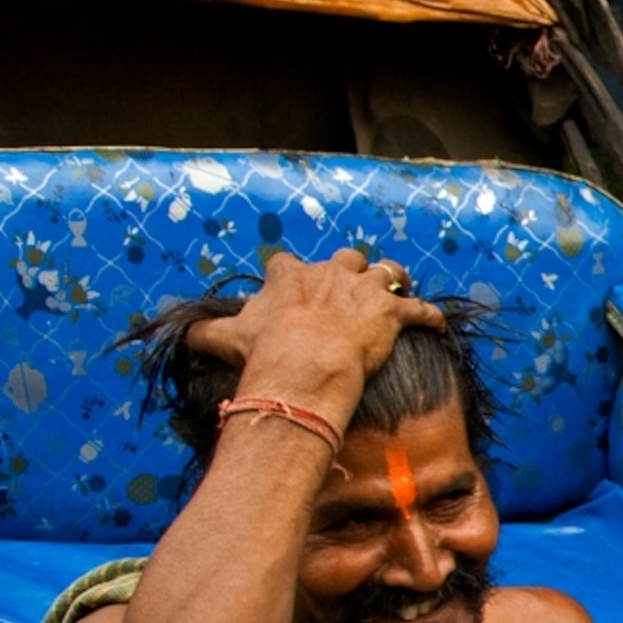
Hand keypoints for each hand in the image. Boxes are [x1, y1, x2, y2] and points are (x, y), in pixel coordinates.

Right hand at [183, 249, 443, 422]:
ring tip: (398, 287)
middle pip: (345, 259)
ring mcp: (364, 291)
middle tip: (351, 288)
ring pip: (388, 271)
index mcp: (290, 276)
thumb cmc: (265, 351)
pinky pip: (421, 311)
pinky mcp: (392, 313)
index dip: (291, 276)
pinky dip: (430, 318)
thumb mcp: (224, 339)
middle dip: (349, 270)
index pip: (287, 264)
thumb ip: (204, 332)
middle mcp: (330, 274)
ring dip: (394, 279)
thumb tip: (187, 336)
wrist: (305, 363)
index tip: (291, 289)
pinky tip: (436, 325)